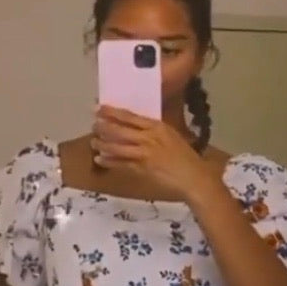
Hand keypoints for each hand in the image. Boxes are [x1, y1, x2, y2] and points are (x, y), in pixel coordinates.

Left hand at [91, 106, 214, 203]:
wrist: (193, 177)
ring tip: (93, 142)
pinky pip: (120, 163)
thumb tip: (134, 126)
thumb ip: (153, 130)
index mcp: (157, 126)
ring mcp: (144, 153)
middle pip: (120, 129)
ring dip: (102, 144)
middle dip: (103, 126)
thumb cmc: (185, 156)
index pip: (130, 116)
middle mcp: (149, 137)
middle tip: (94, 124)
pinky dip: (108, 161)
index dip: (112, 112)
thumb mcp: (170, 136)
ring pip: (116, 146)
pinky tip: (99, 159)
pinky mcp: (141, 168)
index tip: (100, 108)